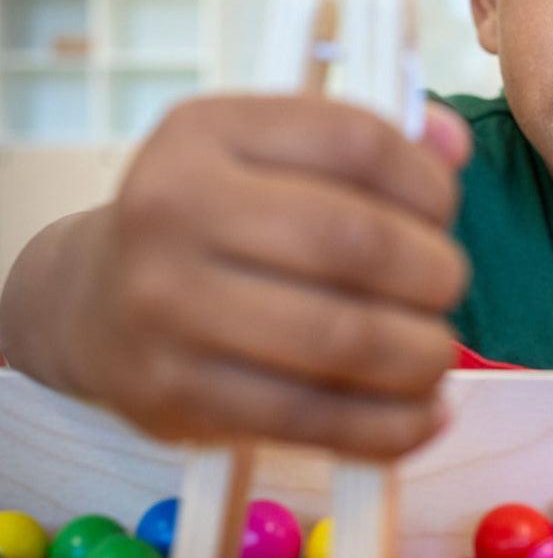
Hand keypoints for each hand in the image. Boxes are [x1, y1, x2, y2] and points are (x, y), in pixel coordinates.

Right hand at [56, 94, 470, 456]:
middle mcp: (177, 209)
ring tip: (434, 353)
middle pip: (354, 243)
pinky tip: (424, 414)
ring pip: (342, 338)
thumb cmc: (208, 221)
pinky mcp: (179, 395)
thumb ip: (367, 146)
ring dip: (421, 354)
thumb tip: (456, 146)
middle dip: (434, 273)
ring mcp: (170, 308)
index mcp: (208, 131)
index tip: (442, 213)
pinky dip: (392, 426)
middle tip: (445, 286)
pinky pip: (314, 419)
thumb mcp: (265, 156)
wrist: (91, 303)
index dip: (428, 183)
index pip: (356, 144)